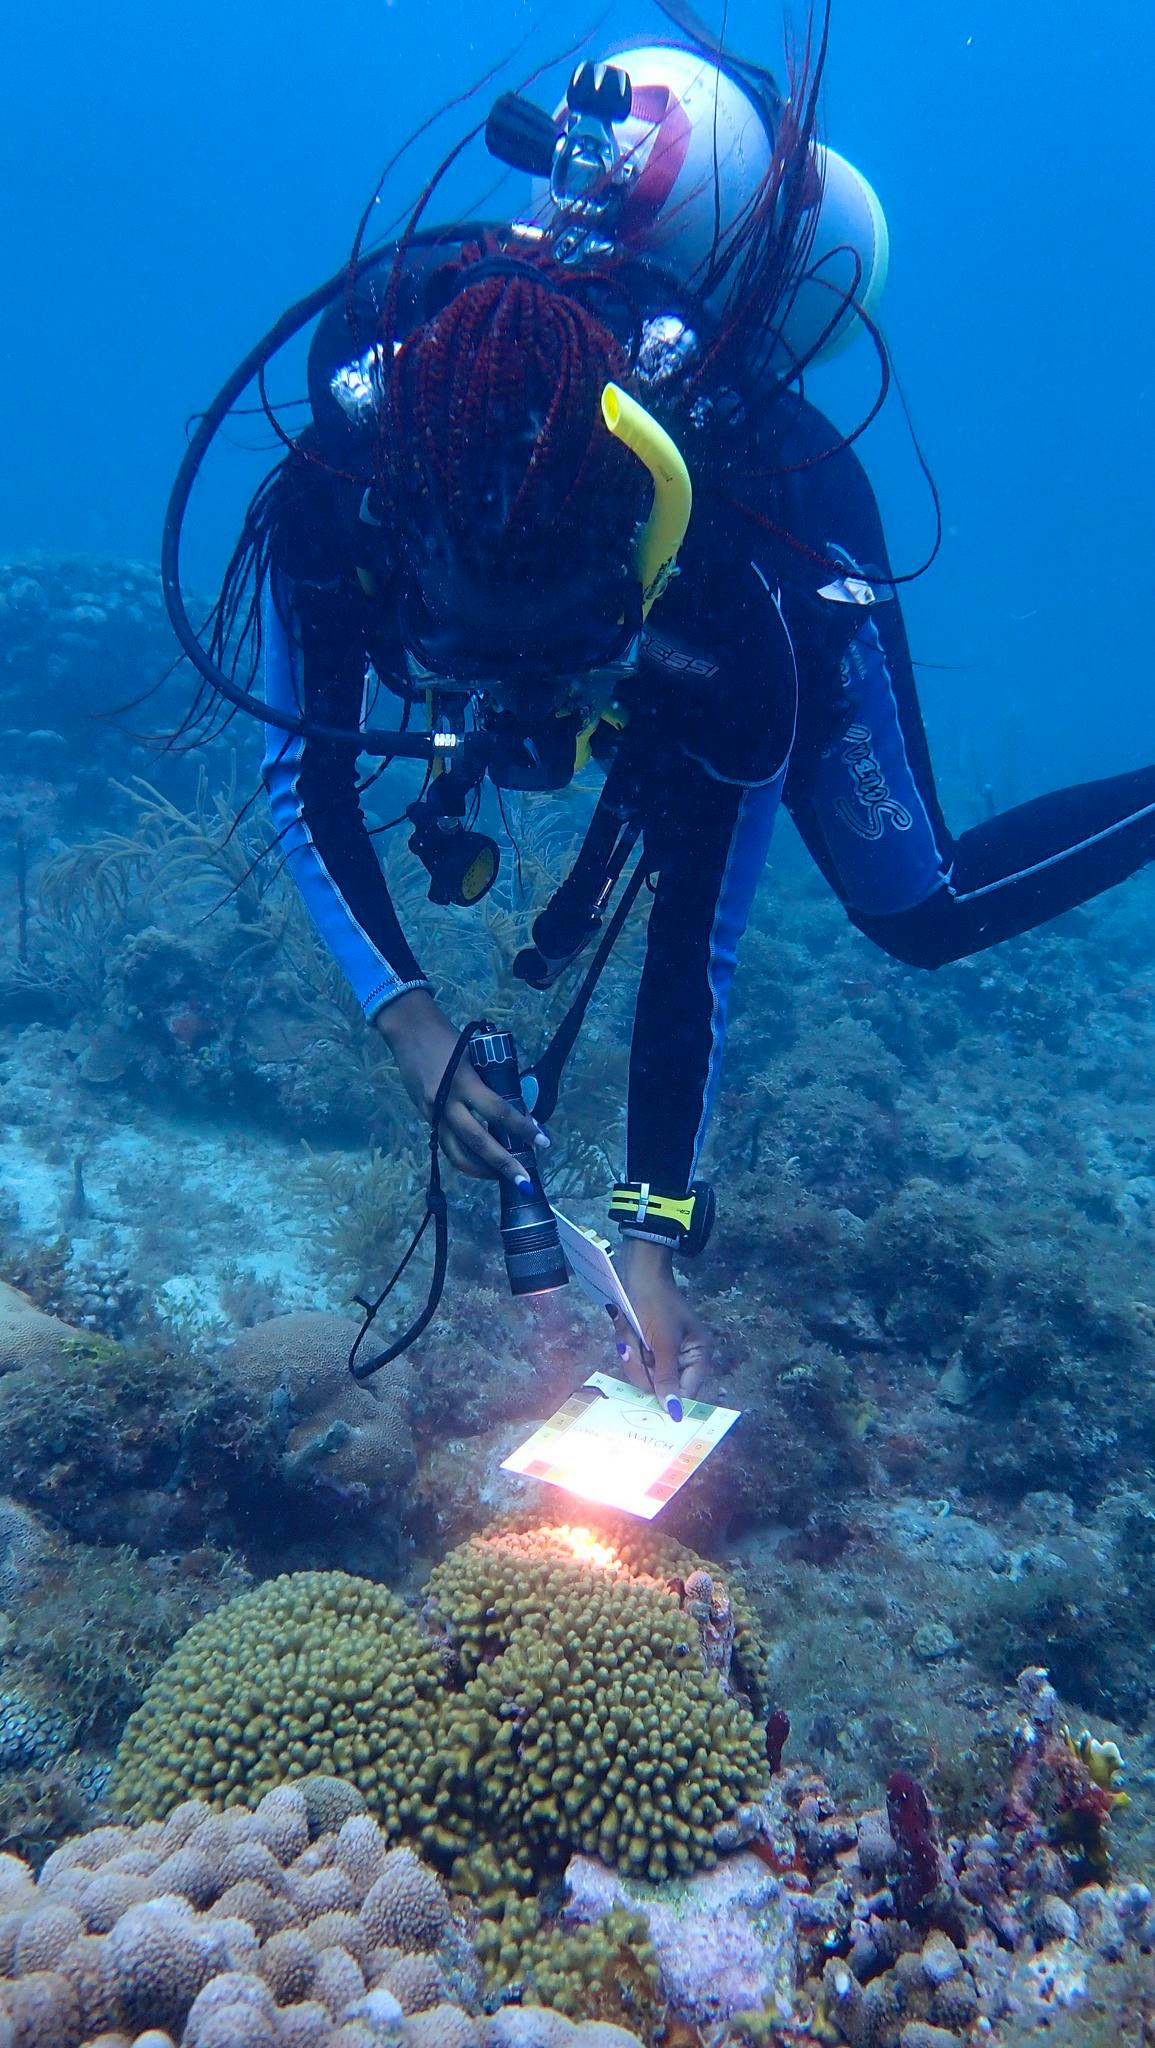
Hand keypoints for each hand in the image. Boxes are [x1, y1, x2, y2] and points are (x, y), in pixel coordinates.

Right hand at [376, 991, 544, 1183]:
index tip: (542, 1140)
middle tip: (524, 1181)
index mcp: (465, 1082)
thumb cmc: (448, 1039)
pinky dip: (465, 1158)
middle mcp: (447, 1102)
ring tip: (502, 1177)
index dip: (522, 1128)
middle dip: (503, 1164)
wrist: (408, 1032)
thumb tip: (514, 1110)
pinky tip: (480, 1164)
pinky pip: (447, 1145)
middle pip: (478, 1142)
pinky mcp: (425, 1118)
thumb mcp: (475, 1057)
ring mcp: (433, 1113)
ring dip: (481, 1171)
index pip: (499, 1112)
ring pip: (457, 1153)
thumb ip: (489, 1083)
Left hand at [613, 1237, 710, 1415]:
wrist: (637, 1270)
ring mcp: (661, 1351)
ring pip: (641, 1371)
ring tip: (629, 1328)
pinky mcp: (645, 1344)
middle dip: (641, 1364)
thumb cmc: (656, 1304)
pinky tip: (625, 1325)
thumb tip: (676, 1414)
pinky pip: (633, 1358)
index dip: (665, 1395)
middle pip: (659, 1384)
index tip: (647, 1390)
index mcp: (697, 1355)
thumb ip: (667, 1379)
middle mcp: (682, 1357)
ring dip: (631, 1350)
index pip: (685, 1392)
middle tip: (636, 1343)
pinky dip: (626, 1342)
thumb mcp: (663, 1343)